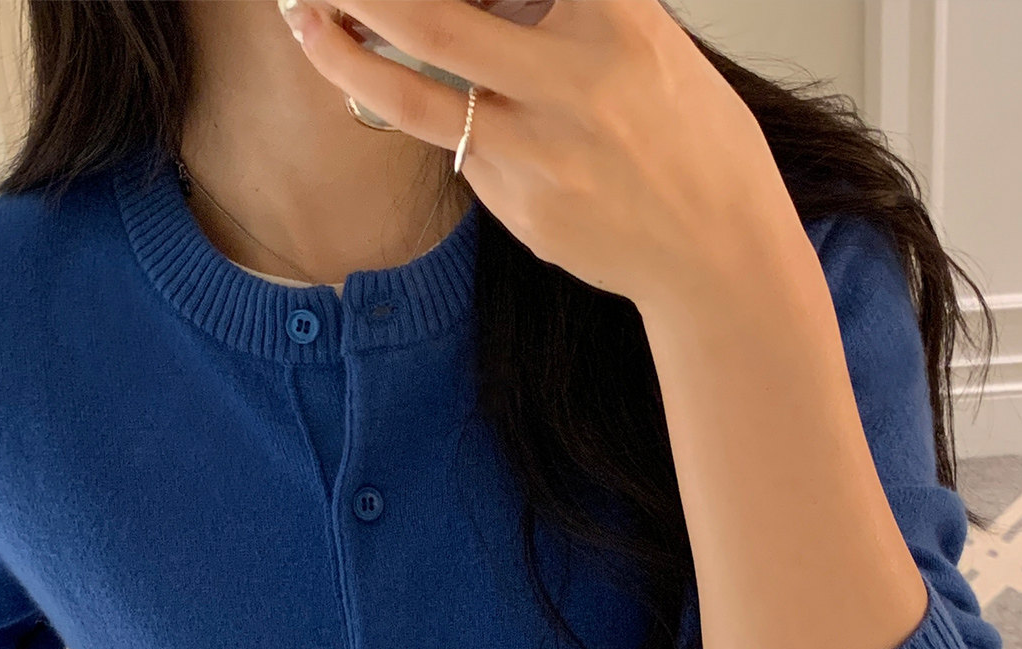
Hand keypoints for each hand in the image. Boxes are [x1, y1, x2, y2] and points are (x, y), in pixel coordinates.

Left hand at [280, 0, 795, 310]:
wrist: (717, 252)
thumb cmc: (688, 136)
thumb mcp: (645, 36)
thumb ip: (565, 6)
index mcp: (617, 19)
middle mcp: (573, 84)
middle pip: (434, 20)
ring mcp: (540, 155)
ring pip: (413, 96)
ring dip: (343, 53)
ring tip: (305, 18)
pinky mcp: (520, 210)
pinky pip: (458, 150)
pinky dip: (429, 114)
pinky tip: (415, 94)